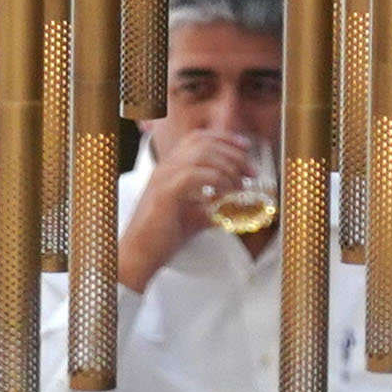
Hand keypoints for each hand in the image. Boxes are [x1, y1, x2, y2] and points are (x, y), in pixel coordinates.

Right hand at [123, 126, 266, 285]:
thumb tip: (235, 208)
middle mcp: (166, 166)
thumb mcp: (194, 217)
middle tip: (250, 171)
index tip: (245, 148)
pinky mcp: (165, 192)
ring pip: (202, 154)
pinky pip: (195, 175)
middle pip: (205, 143)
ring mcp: (164, 177)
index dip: (225, 139)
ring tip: (240, 184)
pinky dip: (216, 181)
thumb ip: (213, 208)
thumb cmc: (162, 236)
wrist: (140, 254)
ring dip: (228, 167)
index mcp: (170, 166)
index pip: (199, 138)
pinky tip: (225, 193)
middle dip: (233, 153)